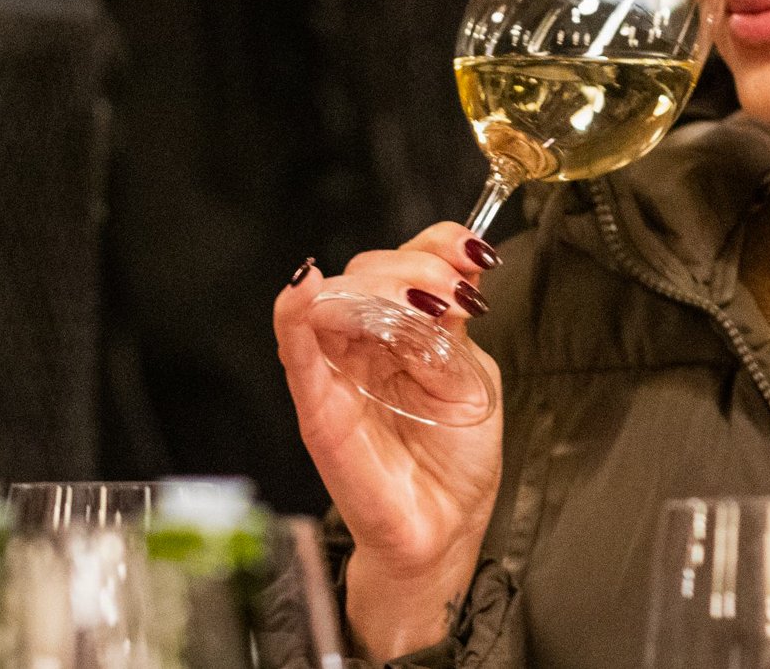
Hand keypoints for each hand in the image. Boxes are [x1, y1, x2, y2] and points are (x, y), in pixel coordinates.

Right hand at [273, 223, 504, 658]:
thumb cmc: (455, 455)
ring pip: (335, 297)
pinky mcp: (318, 406)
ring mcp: (337, 368)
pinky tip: (305, 291)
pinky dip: (296, 316)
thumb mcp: (469, 378)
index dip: (439, 245)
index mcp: (406, 325)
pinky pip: (296, 351)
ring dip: (377, 286)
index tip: (473, 258)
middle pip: (370, 270)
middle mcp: (367, 339)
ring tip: (420, 304)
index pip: (408, 258)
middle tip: (451, 296)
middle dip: (415, 270)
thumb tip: (451, 281)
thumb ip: (450, 331)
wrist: (444, 523)